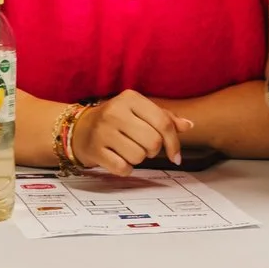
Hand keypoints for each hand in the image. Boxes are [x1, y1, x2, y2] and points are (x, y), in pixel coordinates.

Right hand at [74, 91, 195, 176]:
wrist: (79, 129)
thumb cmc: (117, 120)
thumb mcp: (139, 111)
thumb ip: (165, 117)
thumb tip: (189, 125)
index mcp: (131, 98)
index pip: (163, 123)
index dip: (174, 143)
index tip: (175, 155)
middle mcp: (116, 112)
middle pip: (153, 142)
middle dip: (154, 151)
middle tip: (145, 148)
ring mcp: (103, 131)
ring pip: (139, 156)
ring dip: (138, 158)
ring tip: (128, 150)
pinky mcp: (95, 150)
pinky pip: (123, 168)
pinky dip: (125, 169)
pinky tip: (118, 159)